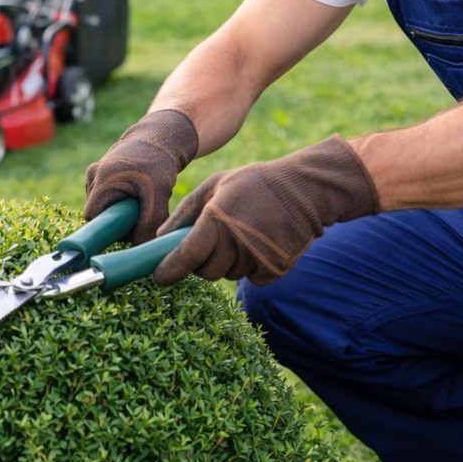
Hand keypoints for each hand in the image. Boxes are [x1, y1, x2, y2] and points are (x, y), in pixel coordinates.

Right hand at [84, 109, 197, 243]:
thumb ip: (149, 224)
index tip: (127, 232)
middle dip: (116, 221)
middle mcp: (93, 175)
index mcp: (102, 179)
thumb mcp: (158, 194)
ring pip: (102, 207)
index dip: (108, 231)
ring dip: (119, 212)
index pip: (93, 219)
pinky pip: (106, 198)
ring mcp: (94, 173)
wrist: (159, 138)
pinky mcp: (100, 174)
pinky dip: (120, 202)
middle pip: (97, 214)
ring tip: (140, 202)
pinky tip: (136, 196)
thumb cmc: (159, 163)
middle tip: (139, 217)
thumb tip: (142, 251)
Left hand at [152, 135, 377, 285]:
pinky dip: (250, 266)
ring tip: (241, 231)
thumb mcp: (216, 184)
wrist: (304, 190)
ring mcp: (257, 259)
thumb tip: (159, 237)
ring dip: (228, 260)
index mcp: (217, 220)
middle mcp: (236, 243)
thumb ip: (186, 211)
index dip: (168, 270)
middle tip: (211, 238)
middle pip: (206, 271)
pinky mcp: (275, 269)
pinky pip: (251, 278)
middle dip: (202, 260)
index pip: (185, 257)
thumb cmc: (254, 183)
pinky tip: (259, 241)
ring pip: (228, 274)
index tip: (158, 276)